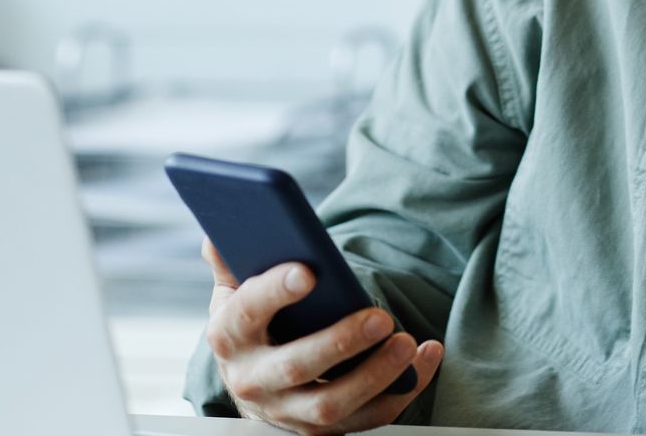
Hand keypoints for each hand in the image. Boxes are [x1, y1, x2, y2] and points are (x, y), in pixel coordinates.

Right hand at [201, 237, 444, 434]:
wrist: (253, 384)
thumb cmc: (251, 325)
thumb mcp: (233, 293)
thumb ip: (231, 261)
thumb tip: (220, 230)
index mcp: (229, 337)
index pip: (247, 313)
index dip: (274, 291)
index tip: (309, 271)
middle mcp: (254, 380)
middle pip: (296, 366)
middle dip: (340, 342)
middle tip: (380, 317)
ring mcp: (288, 411)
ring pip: (332, 404)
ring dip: (375, 375)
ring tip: (408, 342)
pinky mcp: (322, 430)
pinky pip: (368, 416)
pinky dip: (402, 390)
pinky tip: (426, 358)